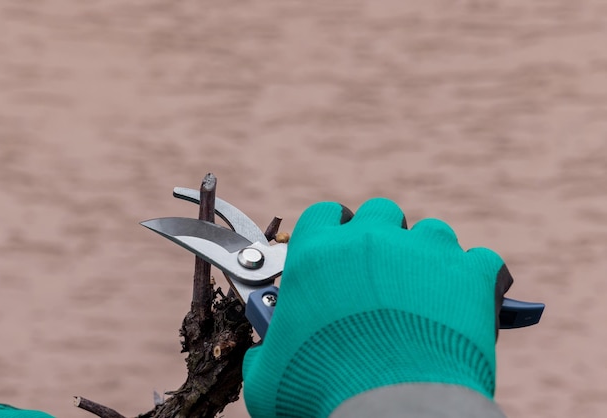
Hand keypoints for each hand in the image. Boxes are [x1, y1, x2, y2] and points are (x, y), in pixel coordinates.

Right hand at [243, 198, 512, 417]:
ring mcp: (424, 251)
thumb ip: (265, 351)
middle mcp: (371, 239)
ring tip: (426, 296)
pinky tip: (468, 306)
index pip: (325, 215)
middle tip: (383, 275)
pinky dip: (475, 281)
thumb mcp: (268, 376)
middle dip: (382, 238)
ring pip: (430, 233)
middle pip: (380, 214)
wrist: (391, 410)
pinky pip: (480, 262)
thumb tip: (264, 354)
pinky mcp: (469, 274)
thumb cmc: (321, 390)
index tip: (337, 250)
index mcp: (318, 252)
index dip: (332, 231)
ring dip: (426, 258)